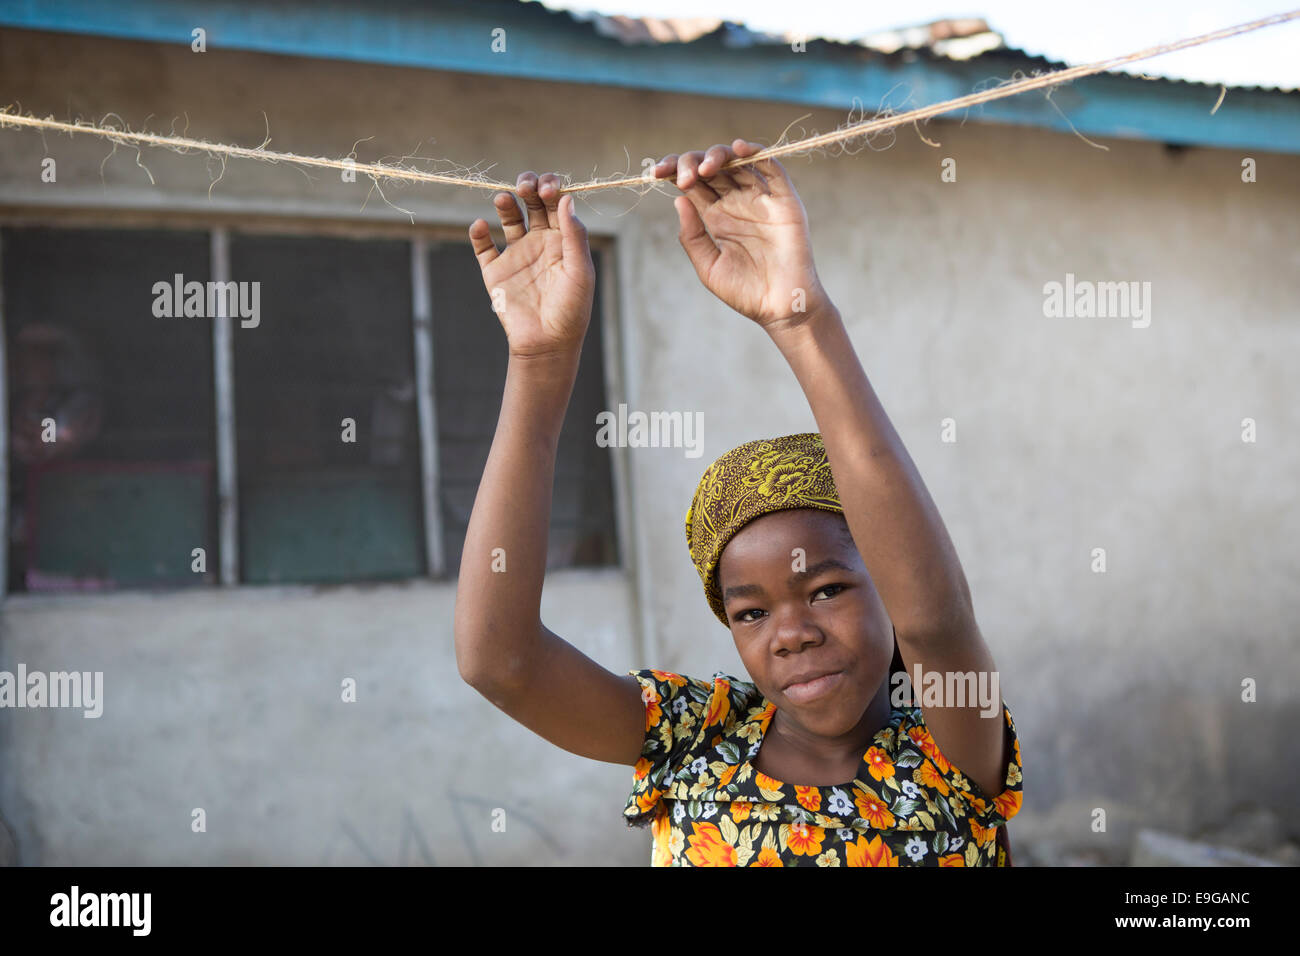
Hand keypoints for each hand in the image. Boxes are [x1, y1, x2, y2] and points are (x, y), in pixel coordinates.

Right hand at [469, 172, 594, 360]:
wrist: (547, 344)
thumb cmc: (571, 310)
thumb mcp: (580, 272)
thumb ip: (574, 236)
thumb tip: (566, 198)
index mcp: (563, 239)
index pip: (556, 201)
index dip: (552, 188)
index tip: (548, 189)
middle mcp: (539, 241)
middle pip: (531, 202)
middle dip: (528, 186)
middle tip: (525, 186)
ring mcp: (516, 254)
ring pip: (508, 217)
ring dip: (505, 203)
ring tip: (503, 199)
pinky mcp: (495, 271)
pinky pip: (483, 246)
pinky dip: (478, 233)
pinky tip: (480, 226)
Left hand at [654, 139, 832, 330]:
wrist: (780, 309)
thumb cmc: (745, 293)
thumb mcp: (708, 267)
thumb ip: (692, 236)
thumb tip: (678, 199)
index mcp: (716, 216)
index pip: (692, 182)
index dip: (674, 170)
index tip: (656, 173)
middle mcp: (736, 202)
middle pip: (711, 167)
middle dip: (691, 163)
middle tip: (684, 178)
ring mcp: (760, 198)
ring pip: (737, 161)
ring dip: (718, 156)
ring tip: (704, 169)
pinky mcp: (784, 199)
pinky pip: (772, 167)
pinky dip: (756, 152)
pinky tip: (738, 149)